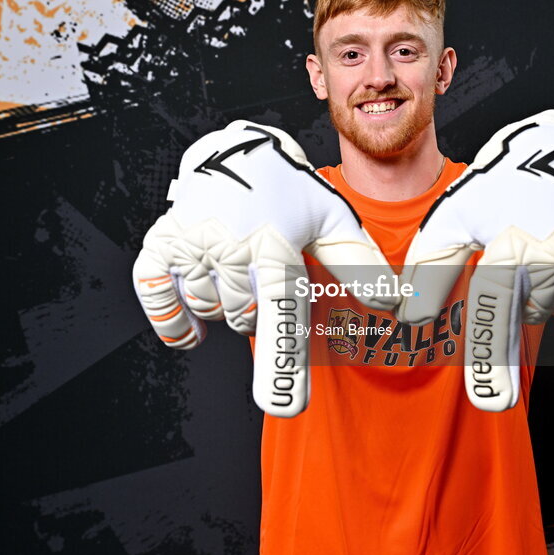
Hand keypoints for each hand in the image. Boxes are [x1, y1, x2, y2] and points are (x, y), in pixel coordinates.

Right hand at [133, 120, 396, 416]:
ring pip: (210, 310)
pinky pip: (160, 299)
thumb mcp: (331, 219)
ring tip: (235, 267)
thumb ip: (360, 264)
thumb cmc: (289, 193)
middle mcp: (230, 242)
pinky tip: (193, 316)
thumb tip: (393, 305)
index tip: (283, 405)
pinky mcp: (160, 243)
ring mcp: (191, 242)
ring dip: (225, 304)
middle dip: (258, 308)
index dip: (282, 359)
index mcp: (276, 242)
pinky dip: (175, 317)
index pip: (281, 310)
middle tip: (261, 271)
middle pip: (245, 319)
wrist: (238, 149)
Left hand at [397, 110, 553, 410]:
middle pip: (535, 312)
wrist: (549, 145)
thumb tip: (409, 316)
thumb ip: (429, 269)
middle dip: (521, 301)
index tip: (490, 401)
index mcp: (509, 240)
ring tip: (547, 265)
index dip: (489, 354)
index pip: (495, 309)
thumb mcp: (453, 220)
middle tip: (518, 268)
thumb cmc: (496, 189)